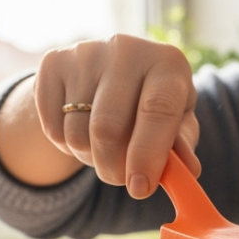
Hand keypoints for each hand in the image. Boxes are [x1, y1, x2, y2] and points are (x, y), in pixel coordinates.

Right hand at [30, 34, 201, 197]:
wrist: (108, 74)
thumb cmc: (154, 104)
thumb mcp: (178, 121)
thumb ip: (182, 145)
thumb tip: (186, 170)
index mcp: (168, 63)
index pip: (158, 109)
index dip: (148, 154)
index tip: (140, 188)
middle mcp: (127, 49)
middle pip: (108, 128)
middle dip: (114, 168)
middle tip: (122, 180)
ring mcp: (86, 52)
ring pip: (76, 133)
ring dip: (90, 159)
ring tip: (104, 150)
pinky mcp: (53, 62)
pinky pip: (52, 127)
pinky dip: (66, 146)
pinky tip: (82, 131)